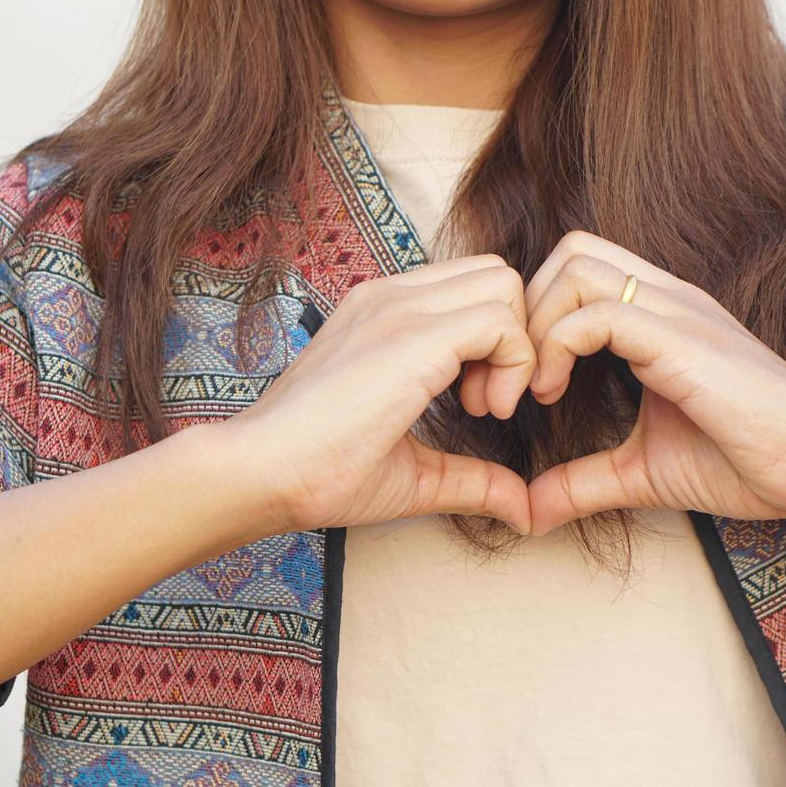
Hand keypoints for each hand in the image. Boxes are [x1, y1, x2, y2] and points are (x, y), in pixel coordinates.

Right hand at [222, 253, 536, 534]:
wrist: (261, 473)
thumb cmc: (321, 473)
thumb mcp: (415, 473)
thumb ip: (472, 479)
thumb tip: (524, 510)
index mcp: (387, 314)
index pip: (473, 288)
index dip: (497, 342)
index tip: (481, 404)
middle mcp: (393, 296)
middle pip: (497, 276)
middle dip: (515, 337)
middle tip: (489, 404)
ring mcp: (399, 307)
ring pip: (505, 286)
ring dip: (516, 348)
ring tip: (484, 409)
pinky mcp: (411, 334)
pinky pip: (501, 320)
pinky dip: (515, 365)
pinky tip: (485, 413)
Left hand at [521, 231, 785, 536]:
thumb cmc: (750, 461)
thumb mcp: (643, 473)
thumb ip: (583, 482)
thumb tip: (528, 510)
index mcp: (658, 316)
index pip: (575, 271)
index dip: (531, 317)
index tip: (515, 388)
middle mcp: (666, 299)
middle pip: (567, 253)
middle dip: (522, 313)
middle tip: (509, 385)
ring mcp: (676, 312)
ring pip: (574, 267)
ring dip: (533, 327)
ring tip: (530, 392)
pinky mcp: (682, 341)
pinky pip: (597, 313)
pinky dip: (556, 348)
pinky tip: (552, 396)